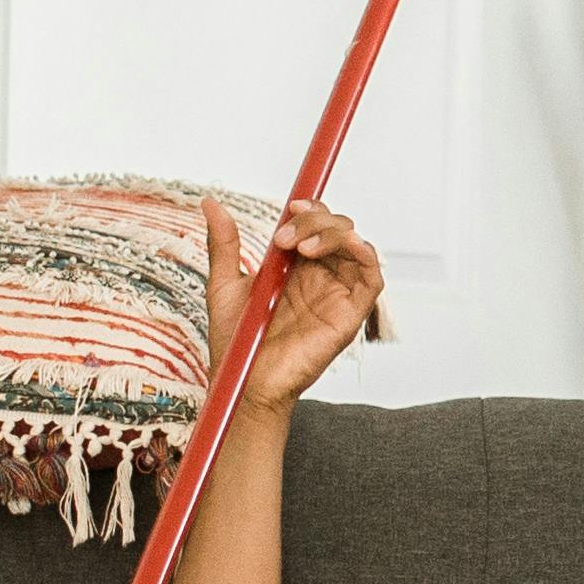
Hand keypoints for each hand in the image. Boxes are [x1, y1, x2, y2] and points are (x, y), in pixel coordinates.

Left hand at [205, 197, 385, 406]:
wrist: (245, 381)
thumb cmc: (236, 342)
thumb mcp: (225, 283)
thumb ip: (224, 243)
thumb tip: (210, 203)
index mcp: (295, 267)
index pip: (316, 223)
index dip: (310, 209)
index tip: (290, 207)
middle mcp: (320, 276)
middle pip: (337, 227)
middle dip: (314, 220)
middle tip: (282, 241)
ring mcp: (337, 294)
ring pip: (355, 244)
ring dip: (334, 233)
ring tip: (303, 248)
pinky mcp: (350, 315)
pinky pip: (373, 278)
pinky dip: (366, 253)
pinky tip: (345, 246)